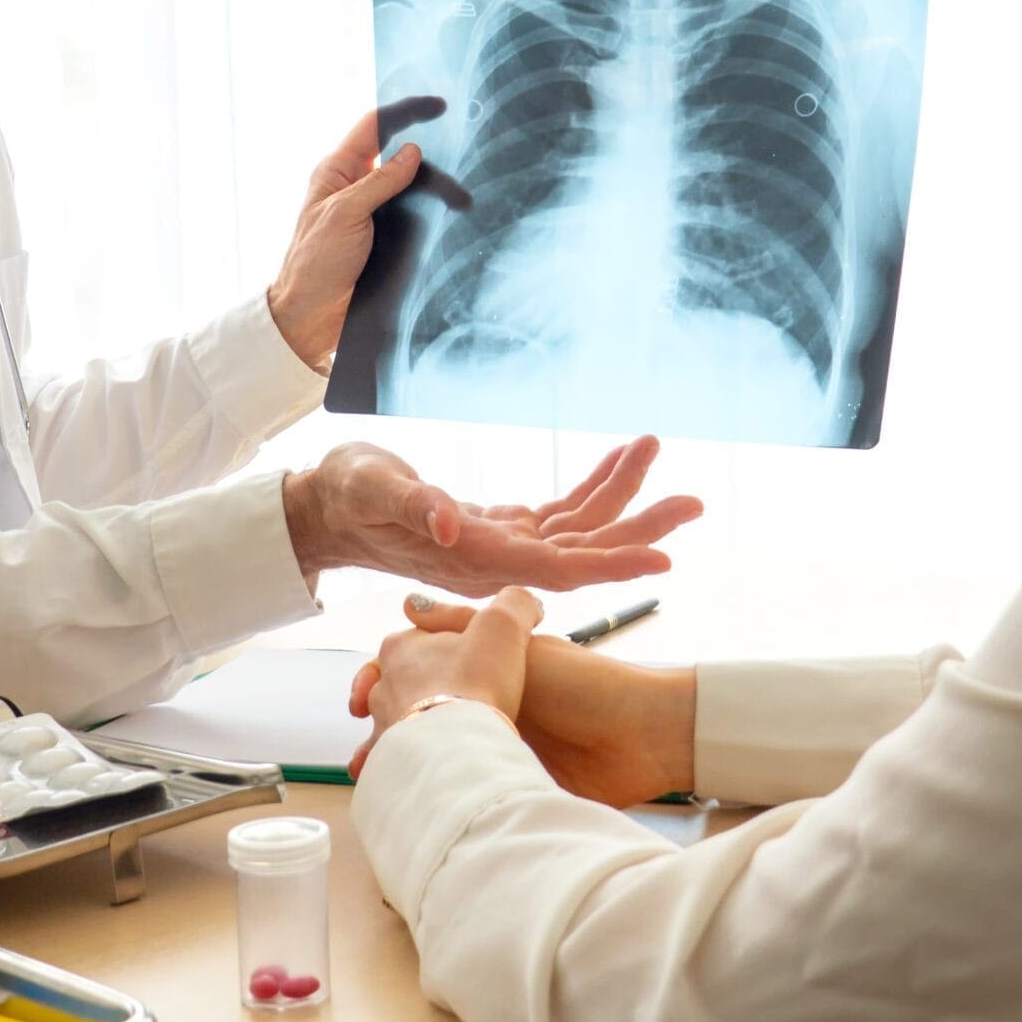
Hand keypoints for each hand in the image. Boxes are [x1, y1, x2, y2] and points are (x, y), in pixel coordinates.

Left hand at [265, 97, 444, 366]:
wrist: (310, 316)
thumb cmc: (315, 262)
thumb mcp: (346, 215)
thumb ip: (380, 182)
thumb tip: (413, 152)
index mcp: (339, 171)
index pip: (375, 126)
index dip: (405, 110)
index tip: (437, 106)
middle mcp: (357, 186)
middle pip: (401, 156)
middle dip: (433, 157)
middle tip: (463, 159)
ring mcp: (373, 213)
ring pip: (413, 189)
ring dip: (438, 192)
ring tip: (463, 203)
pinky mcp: (385, 238)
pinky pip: (415, 216)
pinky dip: (435, 215)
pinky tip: (454, 220)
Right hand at [281, 435, 703, 596]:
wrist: (328, 509)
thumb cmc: (345, 495)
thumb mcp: (372, 488)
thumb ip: (412, 505)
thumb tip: (452, 524)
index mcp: (473, 560)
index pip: (556, 570)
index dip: (610, 565)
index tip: (662, 558)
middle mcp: (497, 563)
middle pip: (582, 554)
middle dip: (639, 529)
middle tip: (694, 503)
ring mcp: (503, 548)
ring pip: (578, 530)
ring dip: (623, 496)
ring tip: (657, 451)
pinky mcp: (504, 530)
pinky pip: (561, 513)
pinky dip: (593, 484)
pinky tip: (620, 459)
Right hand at [349, 593, 697, 802]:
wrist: (639, 738)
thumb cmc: (584, 684)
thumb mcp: (517, 642)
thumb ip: (464, 623)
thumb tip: (406, 607)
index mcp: (488, 672)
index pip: (422, 675)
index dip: (385, 686)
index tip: (360, 700)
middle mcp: (487, 709)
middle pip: (422, 723)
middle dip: (386, 740)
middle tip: (364, 756)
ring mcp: (498, 750)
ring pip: (436, 762)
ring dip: (406, 773)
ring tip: (380, 785)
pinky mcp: (512, 787)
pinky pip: (466, 795)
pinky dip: (437, 803)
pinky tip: (410, 810)